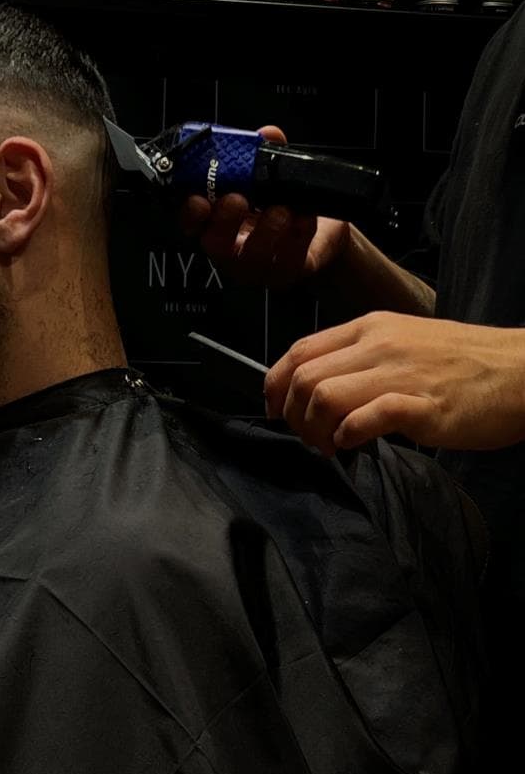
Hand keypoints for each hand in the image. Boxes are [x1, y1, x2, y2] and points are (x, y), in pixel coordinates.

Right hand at [179, 125, 348, 289]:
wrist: (322, 233)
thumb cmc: (286, 205)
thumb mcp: (272, 177)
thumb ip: (266, 155)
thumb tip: (268, 135)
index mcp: (220, 224)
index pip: (193, 225)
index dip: (191, 215)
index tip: (198, 199)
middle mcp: (234, 249)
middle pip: (216, 246)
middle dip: (224, 222)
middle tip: (237, 199)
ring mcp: (259, 267)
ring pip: (253, 259)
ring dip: (265, 231)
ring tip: (280, 209)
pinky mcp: (288, 273)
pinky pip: (289, 260)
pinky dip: (298, 235)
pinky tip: (305, 217)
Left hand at [264, 311, 524, 454]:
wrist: (523, 370)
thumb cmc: (465, 362)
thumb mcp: (403, 342)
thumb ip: (361, 358)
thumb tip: (320, 389)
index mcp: (370, 328)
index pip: (300, 351)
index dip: (275, 384)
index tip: (274, 410)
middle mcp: (379, 345)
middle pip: (304, 378)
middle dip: (291, 415)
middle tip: (306, 436)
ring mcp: (401, 374)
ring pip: (325, 395)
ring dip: (314, 429)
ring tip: (327, 445)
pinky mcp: (424, 405)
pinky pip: (367, 417)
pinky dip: (348, 435)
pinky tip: (352, 445)